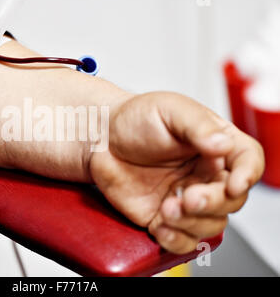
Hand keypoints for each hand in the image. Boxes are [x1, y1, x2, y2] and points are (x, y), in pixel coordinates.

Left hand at [90, 91, 264, 253]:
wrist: (101, 138)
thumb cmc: (136, 119)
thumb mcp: (170, 109)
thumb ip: (198, 126)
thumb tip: (223, 144)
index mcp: (215, 146)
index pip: (248, 162)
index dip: (247, 175)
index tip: (234, 184)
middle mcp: (205, 174)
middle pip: (231, 200)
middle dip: (212, 203)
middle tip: (188, 197)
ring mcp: (185, 198)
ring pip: (209, 224)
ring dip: (191, 222)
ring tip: (166, 208)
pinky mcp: (163, 216)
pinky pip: (181, 239)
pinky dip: (175, 239)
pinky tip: (160, 226)